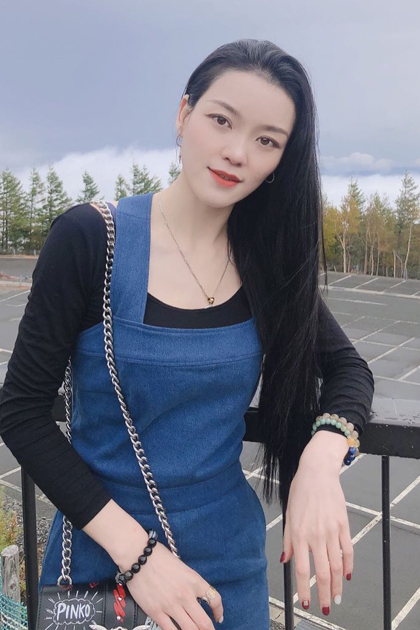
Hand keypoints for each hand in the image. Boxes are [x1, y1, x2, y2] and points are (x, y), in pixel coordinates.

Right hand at [125, 541, 223, 629]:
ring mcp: (171, 605)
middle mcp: (186, 595)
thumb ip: (189, 584)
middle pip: (204, 623)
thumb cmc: (159, 557)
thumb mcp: (181, 567)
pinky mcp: (156, 612)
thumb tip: (194, 598)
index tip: (218, 617)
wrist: (138, 555)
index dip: (219, 611)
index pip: (215, 600)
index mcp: (194, 581)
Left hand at [281, 431, 352, 614]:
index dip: (304, 588)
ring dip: (337, 585)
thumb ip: (287, 540)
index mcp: (299, 533)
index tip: (306, 602)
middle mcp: (315, 535)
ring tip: (336, 597)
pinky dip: (348, 565)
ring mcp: (331, 531)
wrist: (318, 471)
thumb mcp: (288, 513)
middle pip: (322, 572)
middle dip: (323, 593)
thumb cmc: (300, 490)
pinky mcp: (343, 525)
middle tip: (324, 607)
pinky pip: (347, 550)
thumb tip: (284, 560)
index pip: (301, 568)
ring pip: (337, 565)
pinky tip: (347, 576)